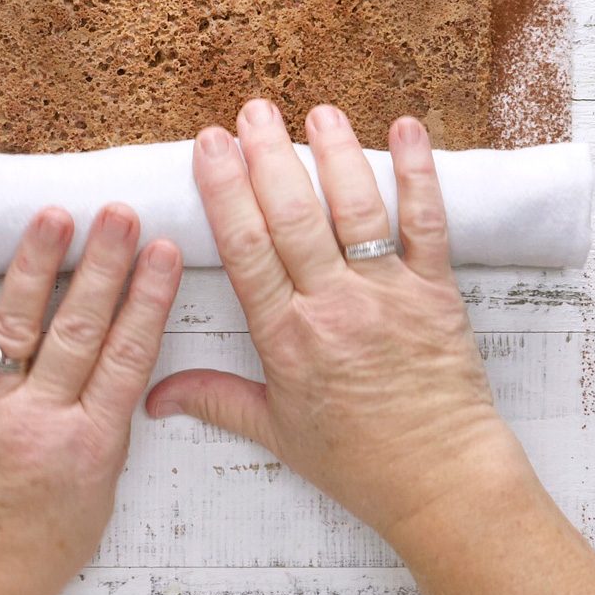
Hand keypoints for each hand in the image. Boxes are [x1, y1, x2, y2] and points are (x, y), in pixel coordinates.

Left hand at [0, 204, 182, 594]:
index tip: (165, 251)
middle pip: (82, 330)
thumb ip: (106, 441)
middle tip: (121, 214)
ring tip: (55, 215)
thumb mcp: (95, 507)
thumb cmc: (27, 560)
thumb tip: (122, 382)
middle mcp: (42, 422)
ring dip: (39, 265)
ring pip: (19, 326)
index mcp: (91, 447)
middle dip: (106, 266)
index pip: (128, 357)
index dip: (148, 300)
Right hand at [146, 99, 529, 537]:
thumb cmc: (359, 461)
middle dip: (268, 157)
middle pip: (292, 218)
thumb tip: (153, 396)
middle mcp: (334, 308)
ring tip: (317, 111)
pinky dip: (418, 174)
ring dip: (335, 154)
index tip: (208, 144)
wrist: (441, 483)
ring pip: (355, 211)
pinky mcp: (437, 292)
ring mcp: (388, 295)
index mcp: (286, 338)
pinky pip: (428, 224)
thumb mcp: (275, 432)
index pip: (246, 250)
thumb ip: (214, 399)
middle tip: (251, 111)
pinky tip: (406, 129)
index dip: (225, 191)